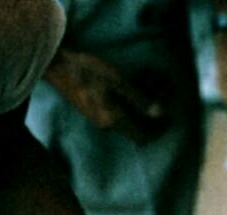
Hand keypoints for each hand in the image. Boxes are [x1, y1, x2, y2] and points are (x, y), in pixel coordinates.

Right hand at [44, 47, 168, 143]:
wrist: (56, 65)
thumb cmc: (86, 69)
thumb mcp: (116, 81)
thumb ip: (138, 99)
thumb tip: (159, 114)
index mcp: (114, 120)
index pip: (144, 137)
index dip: (159, 130)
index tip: (170, 116)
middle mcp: (108, 124)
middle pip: (139, 126)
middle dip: (154, 111)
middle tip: (166, 89)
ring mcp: (101, 118)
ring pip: (131, 116)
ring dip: (144, 101)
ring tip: (155, 79)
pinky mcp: (96, 109)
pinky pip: (121, 110)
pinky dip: (132, 98)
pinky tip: (138, 80)